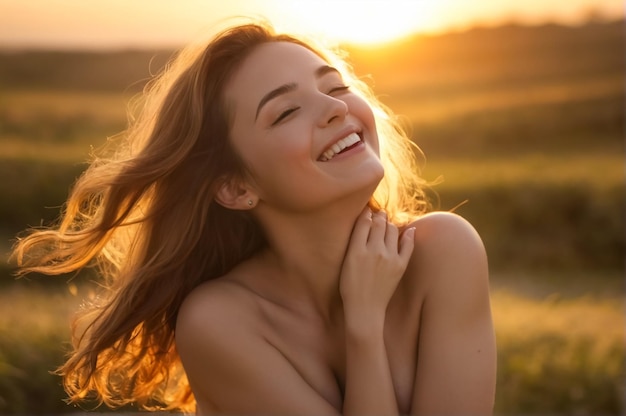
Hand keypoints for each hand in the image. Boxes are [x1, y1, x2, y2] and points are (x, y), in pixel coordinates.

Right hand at [339, 207, 414, 326]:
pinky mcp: (400, 265)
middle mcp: (374, 251)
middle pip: (379, 223)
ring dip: (389, 223)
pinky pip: (408, 244)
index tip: (366, 210)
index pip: (363, 222)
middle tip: (378, 213)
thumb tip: (365, 221)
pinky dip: (409, 234)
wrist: (365, 309)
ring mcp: (389, 258)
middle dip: (378, 215)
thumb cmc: (350, 286)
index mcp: (356, 250)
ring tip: (386, 223)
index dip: (365, 213)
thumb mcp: (346, 262)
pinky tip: (408, 230)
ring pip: (392, 229)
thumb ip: (354, 242)